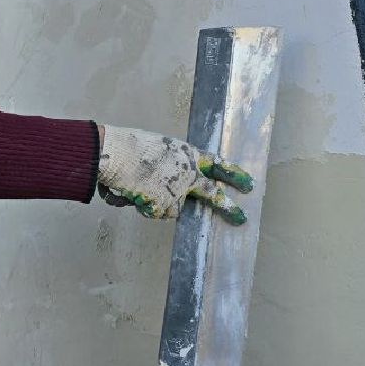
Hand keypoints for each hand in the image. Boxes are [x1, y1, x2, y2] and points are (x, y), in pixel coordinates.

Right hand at [96, 126, 253, 223]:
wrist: (116, 154)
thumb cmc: (131, 147)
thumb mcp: (161, 149)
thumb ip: (173, 165)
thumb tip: (172, 182)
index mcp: (188, 154)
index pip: (217, 164)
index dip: (233, 174)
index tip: (248, 183)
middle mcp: (188, 174)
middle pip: (212, 194)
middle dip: (227, 207)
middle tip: (241, 218)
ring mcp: (178, 192)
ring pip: (175, 208)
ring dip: (160, 203)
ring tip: (142, 187)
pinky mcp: (165, 206)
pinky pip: (157, 213)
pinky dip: (147, 207)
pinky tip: (136, 193)